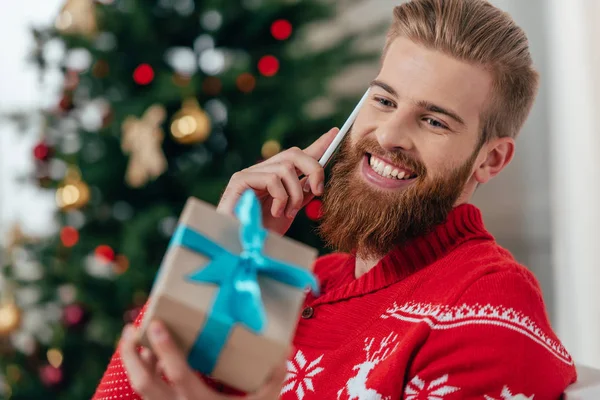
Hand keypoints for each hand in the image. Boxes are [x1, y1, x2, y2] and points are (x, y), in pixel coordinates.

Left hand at [120, 321, 286, 399]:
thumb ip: (274, 379)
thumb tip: (285, 351)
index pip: (176, 371)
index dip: (164, 347)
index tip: (154, 323)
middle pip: (142, 382)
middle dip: (130, 355)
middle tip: (130, 329)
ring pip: (141, 389)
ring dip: (134, 364)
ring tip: (133, 341)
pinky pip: (149, 395)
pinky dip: (145, 376)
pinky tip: (149, 364)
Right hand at [217, 128, 338, 235]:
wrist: (240, 250)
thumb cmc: (261, 234)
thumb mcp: (289, 211)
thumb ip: (301, 194)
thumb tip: (317, 179)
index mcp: (273, 178)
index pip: (297, 156)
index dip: (317, 145)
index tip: (335, 133)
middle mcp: (261, 172)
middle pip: (294, 153)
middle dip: (313, 169)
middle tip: (318, 192)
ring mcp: (249, 174)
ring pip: (286, 167)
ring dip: (295, 194)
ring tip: (287, 213)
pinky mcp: (239, 180)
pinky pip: (272, 178)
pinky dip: (281, 198)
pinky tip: (276, 212)